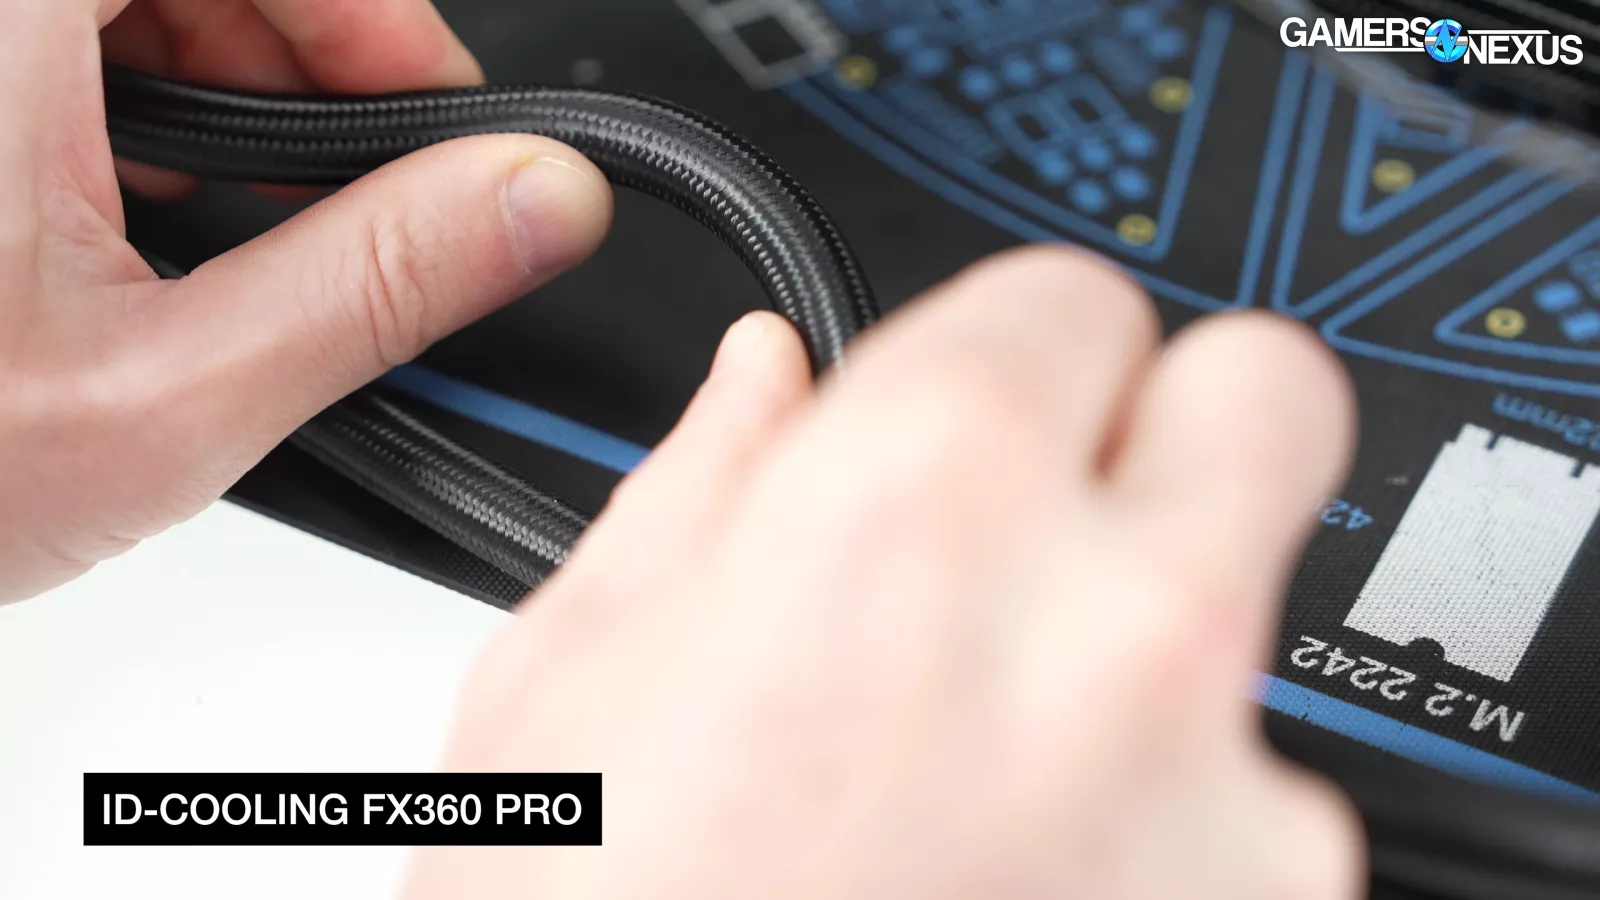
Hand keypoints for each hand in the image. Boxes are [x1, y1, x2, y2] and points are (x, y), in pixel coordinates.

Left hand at [0, 0, 612, 600]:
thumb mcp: (164, 394)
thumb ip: (376, 285)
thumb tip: (534, 203)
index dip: (372, 15)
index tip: (432, 114)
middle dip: (309, 57)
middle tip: (365, 183)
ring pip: (134, 1)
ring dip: (228, 85)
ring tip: (247, 221)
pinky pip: (64, 44)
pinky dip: (138, 104)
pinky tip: (149, 209)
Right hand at [410, 247, 1365, 898]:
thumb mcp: (570, 674)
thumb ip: (699, 483)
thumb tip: (763, 382)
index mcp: (913, 508)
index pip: (1071, 296)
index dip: (1008, 347)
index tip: (981, 400)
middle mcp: (1106, 632)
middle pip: (1264, 395)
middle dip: (1168, 424)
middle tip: (1061, 507)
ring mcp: (1218, 801)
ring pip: (1248, 618)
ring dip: (1140, 652)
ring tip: (976, 765)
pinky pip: (1248, 796)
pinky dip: (1155, 814)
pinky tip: (1006, 875)